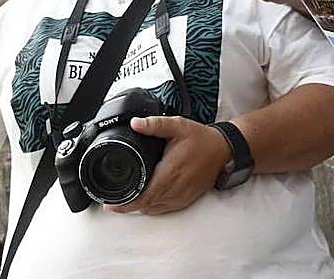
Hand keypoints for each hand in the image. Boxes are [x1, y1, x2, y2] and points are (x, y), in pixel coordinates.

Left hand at [106, 117, 231, 214]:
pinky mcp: (185, 200)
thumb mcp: (178, 126)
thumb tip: (135, 123)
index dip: (125, 203)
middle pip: (145, 206)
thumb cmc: (201, 139)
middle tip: (112, 200)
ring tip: (125, 197)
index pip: (144, 197)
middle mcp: (175, 189)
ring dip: (138, 206)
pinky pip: (163, 209)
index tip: (110, 204)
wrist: (224, 151)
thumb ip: (155, 125)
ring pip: (153, 209)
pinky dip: (151, 206)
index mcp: (170, 173)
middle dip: (126, 205)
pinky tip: (145, 197)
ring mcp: (181, 197)